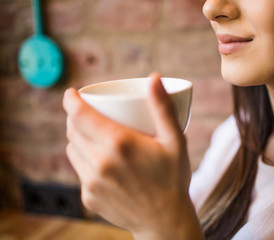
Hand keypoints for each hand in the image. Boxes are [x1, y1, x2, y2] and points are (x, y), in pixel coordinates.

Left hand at [63, 73, 202, 239]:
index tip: (70, 93)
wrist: (165, 221)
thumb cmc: (173, 178)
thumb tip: (154, 77)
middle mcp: (100, 163)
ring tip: (94, 136)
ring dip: (78, 138)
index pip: (80, 114)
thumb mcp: (175, 140)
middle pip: (73, 130)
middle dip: (75, 117)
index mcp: (119, 144)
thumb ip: (162, 107)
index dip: (71, 100)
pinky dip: (84, 159)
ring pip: (72, 150)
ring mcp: (92, 182)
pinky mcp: (89, 197)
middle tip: (87, 113)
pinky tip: (101, 161)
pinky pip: (79, 170)